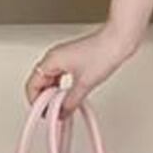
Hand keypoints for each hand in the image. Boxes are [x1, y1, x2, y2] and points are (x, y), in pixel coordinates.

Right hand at [24, 23, 139, 119]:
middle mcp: (55, 56)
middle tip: (53, 111)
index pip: (32, 85)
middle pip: (40, 82)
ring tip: (62, 105)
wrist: (120, 39)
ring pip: (51, 78)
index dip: (36, 102)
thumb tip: (63, 112)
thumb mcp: (84, 84)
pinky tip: (70, 94)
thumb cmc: (104, 52)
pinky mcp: (75, 57)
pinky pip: (61, 75)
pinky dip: (63, 86)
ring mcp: (65, 56)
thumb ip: (70, 102)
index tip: (44, 113)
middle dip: (45, 98)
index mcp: (51, 60)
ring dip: (54, 93)